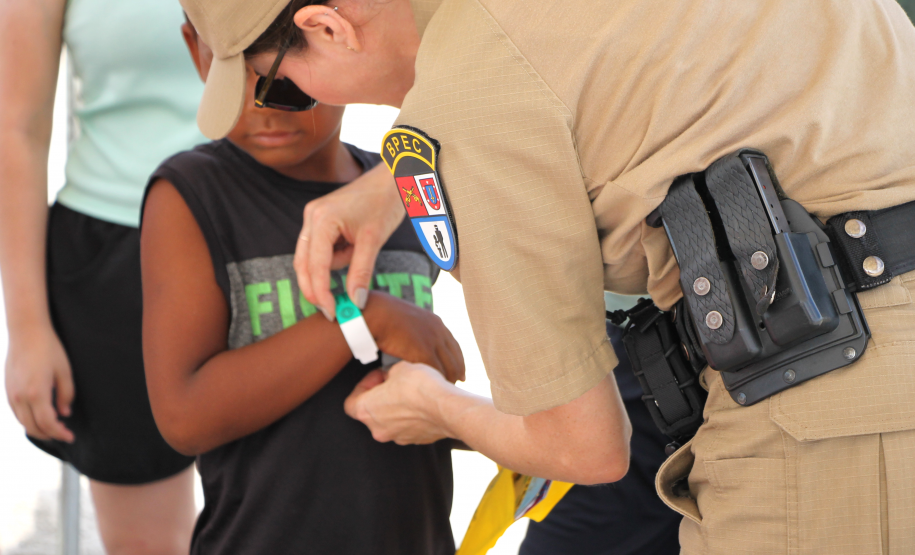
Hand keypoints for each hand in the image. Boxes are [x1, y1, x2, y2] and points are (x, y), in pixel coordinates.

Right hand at [5, 324, 74, 441]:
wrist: (26, 333)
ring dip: (38, 429)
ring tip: (54, 428)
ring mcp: (11, 394)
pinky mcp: (7, 390)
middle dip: (50, 435)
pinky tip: (40, 417)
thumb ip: (66, 395)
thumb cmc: (49, 350)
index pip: (48, 423)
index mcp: (37, 393)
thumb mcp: (65, 371)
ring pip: (23, 422)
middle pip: (33, 428)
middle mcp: (20, 397)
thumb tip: (64, 414)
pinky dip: (28, 420)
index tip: (71, 437)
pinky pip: (17, 413)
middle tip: (64, 434)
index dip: (60, 434)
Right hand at [294, 164, 404, 319]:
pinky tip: (353, 245)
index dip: (321, 292)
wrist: (391, 179)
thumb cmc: (384, 203)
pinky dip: (335, 256)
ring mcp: (313, 216)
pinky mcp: (320, 219)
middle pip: (303, 263)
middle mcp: (311, 216)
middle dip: (316, 287)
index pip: (315, 265)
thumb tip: (356, 302)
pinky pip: (320, 248)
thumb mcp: (373, 241)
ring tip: (359, 250)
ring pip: (312, 257)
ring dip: (332, 266)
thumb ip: (361, 272)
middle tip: (332, 309)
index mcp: (322, 219)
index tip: (331, 312)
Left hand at [344, 362, 454, 444]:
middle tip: (396, 382)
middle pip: (372, 411)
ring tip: (413, 391)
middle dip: (382, 395)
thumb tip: (391, 376)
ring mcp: (398, 437)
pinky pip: (408, 426)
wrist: (448, 407)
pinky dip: (413, 416)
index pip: (351, 402)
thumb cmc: (420, 387)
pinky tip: (424, 402)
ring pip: (391, 420)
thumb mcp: (399, 367)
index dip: (363, 386)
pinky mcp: (416, 440)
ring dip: (398, 407)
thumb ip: (389, 373)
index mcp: (366, 411)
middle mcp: (378, 429)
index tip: (379, 377)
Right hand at [362, 291, 464, 382]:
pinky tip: (435, 391)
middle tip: (458, 384)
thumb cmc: (383, 315)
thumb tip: (410, 339)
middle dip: (458, 372)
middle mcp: (439, 331)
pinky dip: (437, 382)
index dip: (458, 359)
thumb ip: (414, 329)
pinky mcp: (424, 351)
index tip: (461, 371)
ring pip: (449, 367)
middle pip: (455, 357)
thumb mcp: (406, 319)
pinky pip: (437, 371)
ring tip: (445, 392)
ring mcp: (433, 341)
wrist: (376, 313)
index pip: (453, 345)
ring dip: (449, 380)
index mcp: (435, 322)